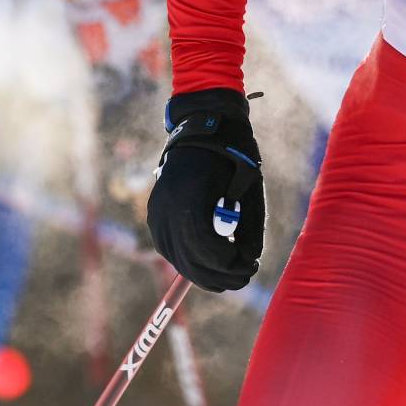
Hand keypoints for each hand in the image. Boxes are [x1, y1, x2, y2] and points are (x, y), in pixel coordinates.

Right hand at [146, 87, 264, 291]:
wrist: (201, 129)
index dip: (229, 263)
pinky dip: (190, 259)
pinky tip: (211, 259)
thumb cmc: (232, 156)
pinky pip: (170, 249)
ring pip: (178, 260)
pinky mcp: (154, 216)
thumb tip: (248, 260)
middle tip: (244, 274)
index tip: (250, 264)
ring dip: (205, 272)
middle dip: (220, 275)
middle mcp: (166, 209)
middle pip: (189, 261)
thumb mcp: (248, 190)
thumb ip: (249, 228)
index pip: (206, 248)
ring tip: (231, 270)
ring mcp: (156, 213)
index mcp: (190, 199)